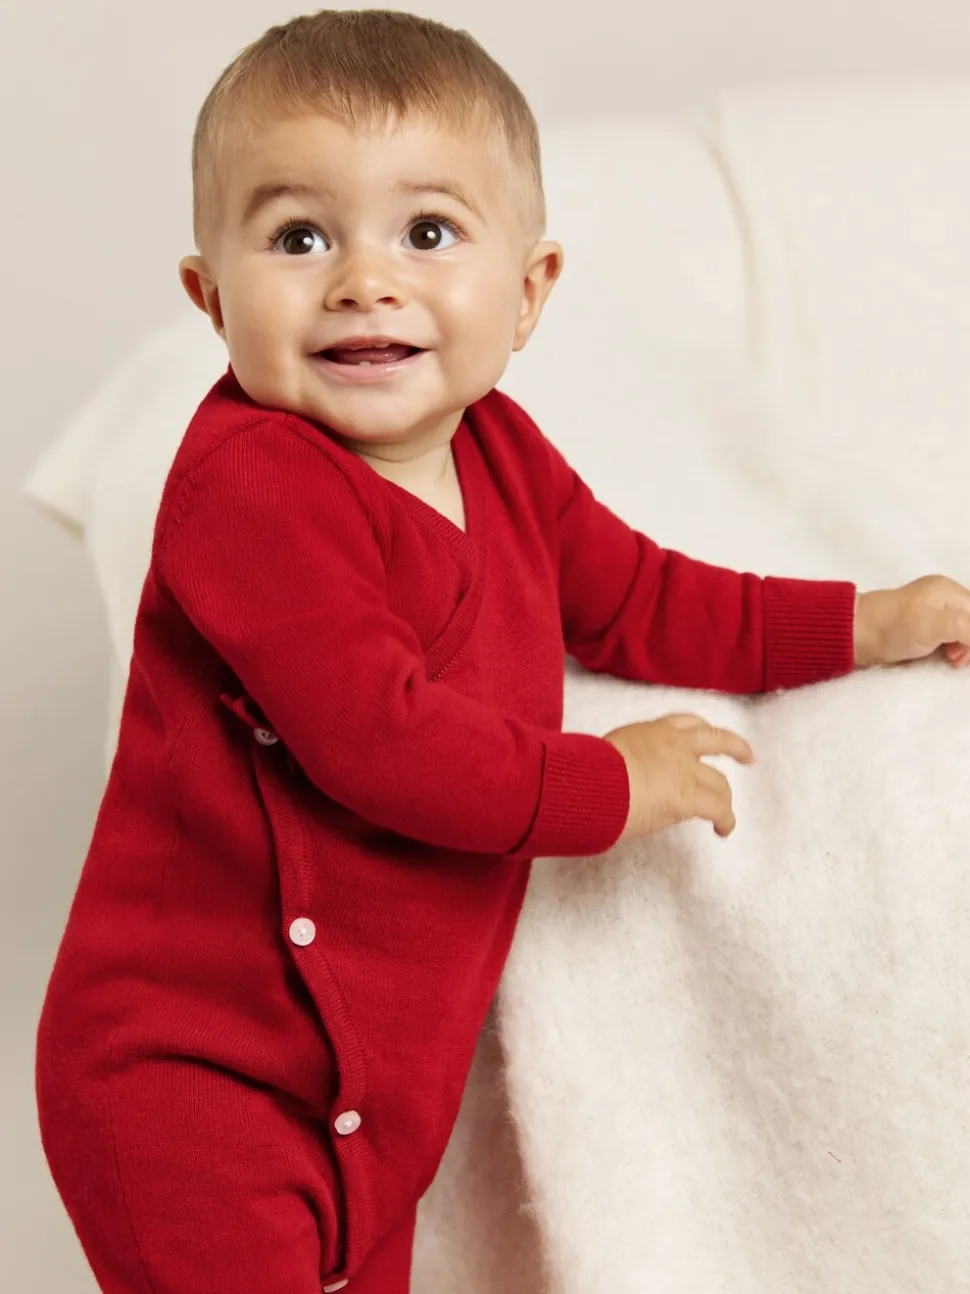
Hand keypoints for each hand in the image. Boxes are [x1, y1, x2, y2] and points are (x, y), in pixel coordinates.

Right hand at [604, 713, 753, 842]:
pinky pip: (718, 809)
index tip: (709, 736)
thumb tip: (625, 777)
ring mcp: (686, 770)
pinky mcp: (690, 797)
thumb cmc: (588, 771)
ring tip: (726, 810)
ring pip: (719, 780)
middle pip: (716, 739)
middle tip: (746, 756)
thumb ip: (627, 759)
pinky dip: (725, 820)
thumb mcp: (609, 753)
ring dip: (725, 796)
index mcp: (652, 732)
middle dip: (735, 747)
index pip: (685, 724)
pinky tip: (723, 830)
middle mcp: (675, 745)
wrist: (593, 782)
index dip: (702, 730)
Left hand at [854, 576, 969, 668]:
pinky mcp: (922, 629)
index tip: (962, 655)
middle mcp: (943, 599)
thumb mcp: (933, 625)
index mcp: (948, 591)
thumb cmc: (891, 627)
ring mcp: (932, 614)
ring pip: (963, 634)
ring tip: (948, 659)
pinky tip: (942, 657)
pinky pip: (948, 639)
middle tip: (954, 658)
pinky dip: (950, 650)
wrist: (853, 636)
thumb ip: (966, 628)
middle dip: (969, 644)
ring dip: (961, 650)